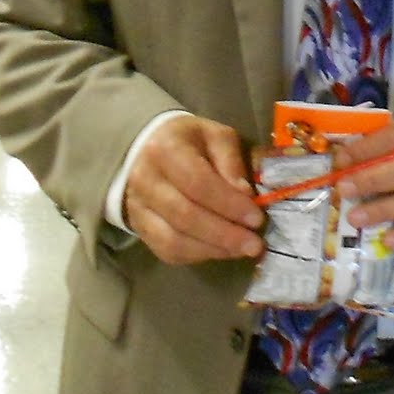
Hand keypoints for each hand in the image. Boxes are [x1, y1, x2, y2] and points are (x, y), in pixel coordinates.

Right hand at [124, 114, 262, 264]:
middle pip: (184, 215)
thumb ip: (232, 163)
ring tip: (242, 250)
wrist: (147, 150)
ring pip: (172, 240)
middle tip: (254, 244)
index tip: (256, 219)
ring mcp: (136, 207)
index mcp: (165, 149)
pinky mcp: (138, 227)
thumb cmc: (191, 142)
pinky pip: (166, 251)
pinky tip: (222, 251)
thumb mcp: (217, 137)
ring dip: (212, 249)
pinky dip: (197, 256)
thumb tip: (245, 195)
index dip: (229, 205)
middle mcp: (144, 180)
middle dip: (224, 234)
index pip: (198, 183)